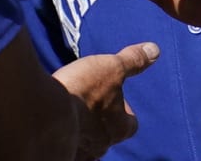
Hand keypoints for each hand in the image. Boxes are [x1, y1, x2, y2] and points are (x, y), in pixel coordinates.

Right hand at [51, 41, 158, 159]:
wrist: (46, 113)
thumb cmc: (83, 90)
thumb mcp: (111, 68)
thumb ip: (132, 61)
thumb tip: (154, 50)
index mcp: (120, 127)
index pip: (132, 124)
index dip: (125, 109)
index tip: (114, 95)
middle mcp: (103, 144)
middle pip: (109, 134)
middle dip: (102, 120)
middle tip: (90, 103)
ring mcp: (82, 151)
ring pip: (88, 144)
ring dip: (83, 130)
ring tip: (72, 113)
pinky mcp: (61, 153)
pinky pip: (69, 149)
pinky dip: (66, 138)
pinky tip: (57, 126)